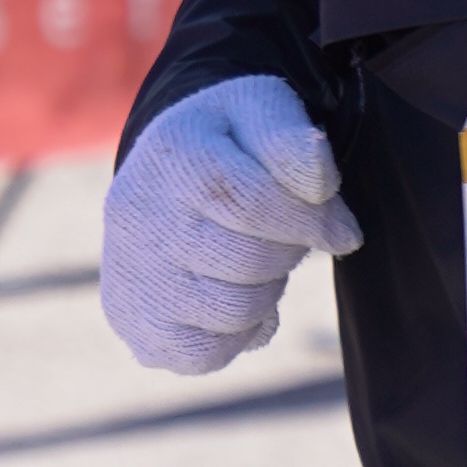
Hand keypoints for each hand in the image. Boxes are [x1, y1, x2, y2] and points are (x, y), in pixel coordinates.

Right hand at [103, 74, 360, 376]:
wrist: (163, 173)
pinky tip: (232, 297)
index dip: (311, 221)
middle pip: (246, 263)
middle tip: (285, 237)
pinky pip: (203, 356)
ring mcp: (128, 274)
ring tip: (255, 263)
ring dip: (266, 292)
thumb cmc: (227, 140)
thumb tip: (320, 189)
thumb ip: (292, 140)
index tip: (339, 227)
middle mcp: (137, 217)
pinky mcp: (129, 321)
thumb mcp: (260, 110)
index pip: (252, 203)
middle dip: (288, 253)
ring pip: (231, 314)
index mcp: (171, 157)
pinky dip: (234, 334)